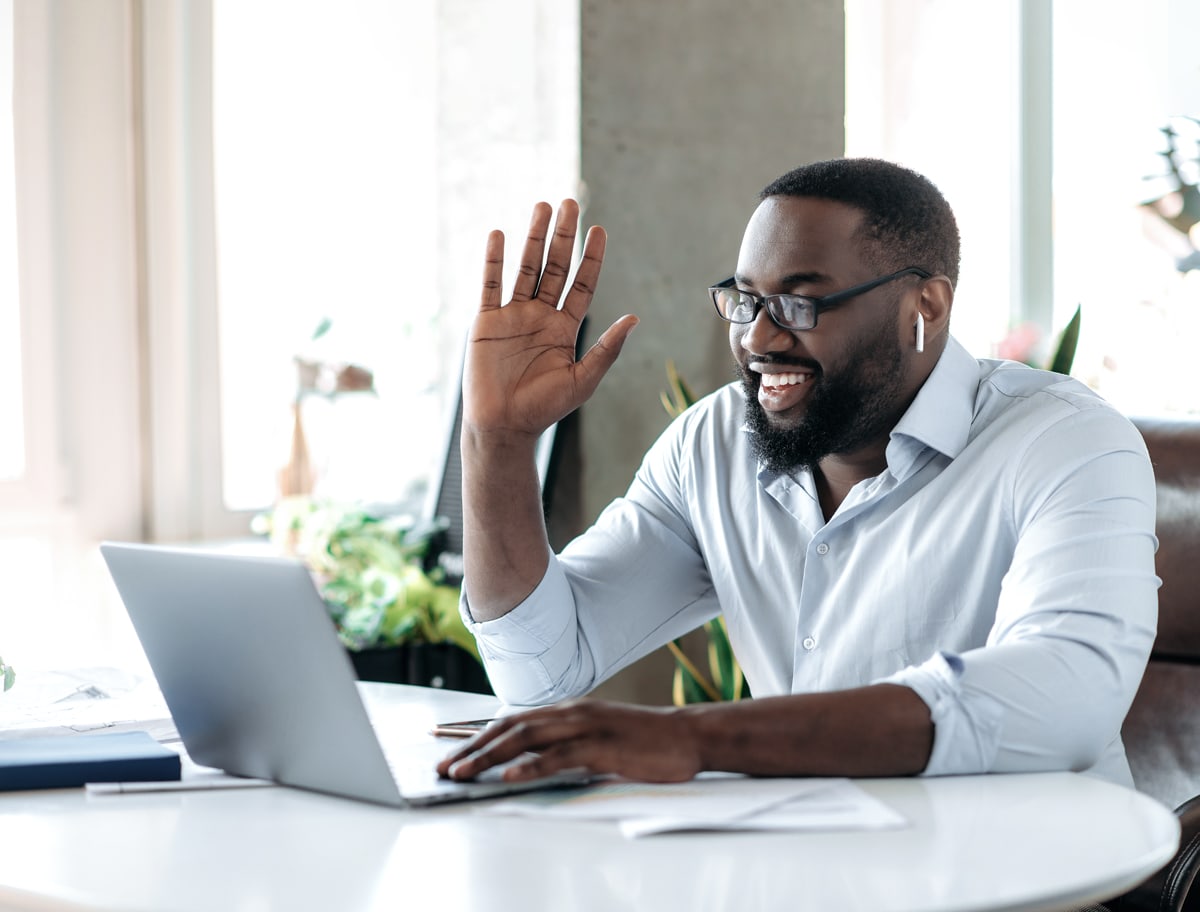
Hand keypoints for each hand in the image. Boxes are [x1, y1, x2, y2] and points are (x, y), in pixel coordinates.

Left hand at [436, 700, 701, 783]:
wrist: (688, 735)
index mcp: (567, 710)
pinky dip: (529, 767)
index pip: (512, 721)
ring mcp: (585, 727)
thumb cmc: (644, 741)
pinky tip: (508, 776)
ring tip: (462, 772)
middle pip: (510, 728)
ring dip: (488, 757)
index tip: (449, 749)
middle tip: (443, 767)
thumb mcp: (597, 736)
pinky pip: (558, 757)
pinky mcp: (601, 747)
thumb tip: (530, 760)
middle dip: (471, 748)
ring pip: (525, 739)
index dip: (477, 735)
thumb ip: (566, 743)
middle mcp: (570, 712)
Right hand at [463, 200, 638, 442]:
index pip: (581, 284)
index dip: (591, 257)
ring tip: (542, 206)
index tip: (599, 230)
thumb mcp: (583, 380)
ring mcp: (512, 315)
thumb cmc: (544, 408)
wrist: (504, 427)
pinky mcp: (486, 321)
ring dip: (533, 238)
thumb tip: (635, 319)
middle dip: (563, 236)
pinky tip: (499, 235)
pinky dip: (494, 260)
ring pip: (525, 268)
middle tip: (570, 203)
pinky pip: (491, 285)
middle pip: (554, 267)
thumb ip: (607, 349)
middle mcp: (540, 315)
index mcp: (565, 327)